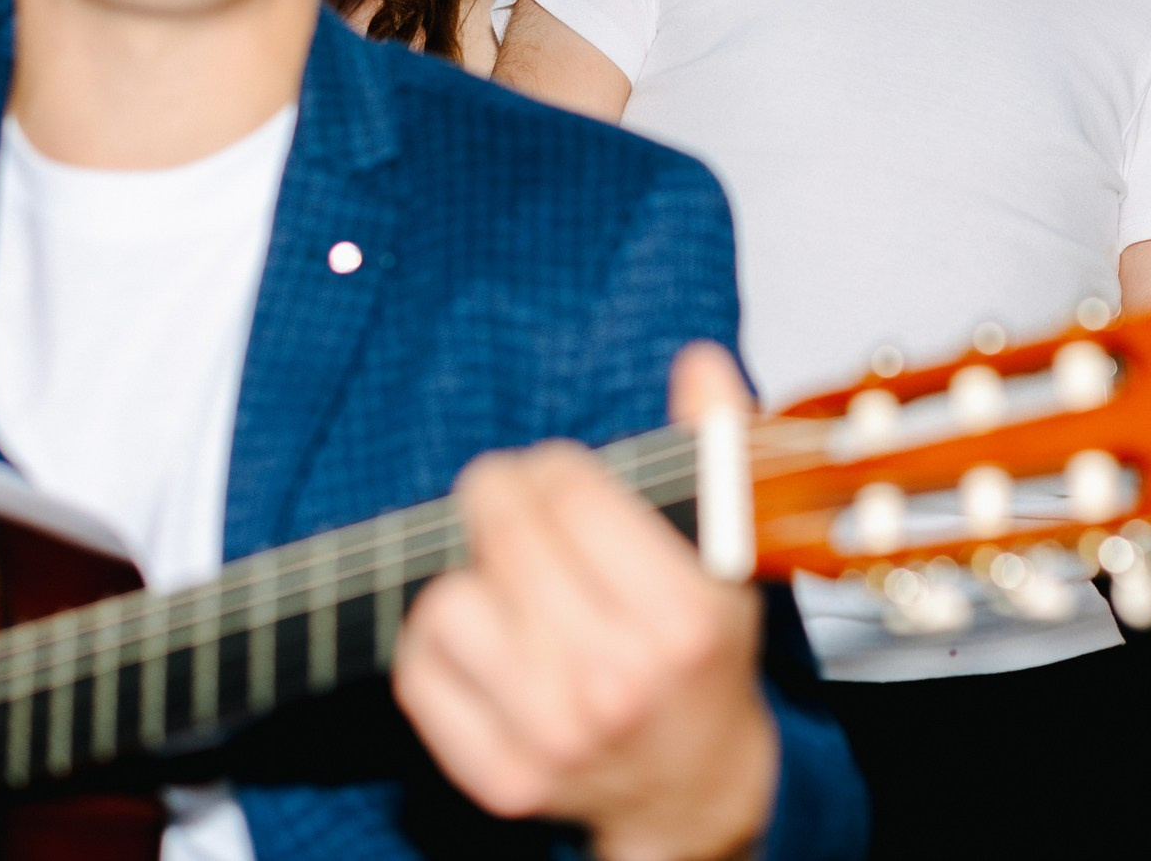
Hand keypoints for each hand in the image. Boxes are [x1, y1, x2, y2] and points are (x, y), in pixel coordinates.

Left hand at [393, 343, 775, 860]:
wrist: (694, 786)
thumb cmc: (705, 657)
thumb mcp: (731, 550)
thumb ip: (718, 447)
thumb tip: (698, 364)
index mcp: (683, 620)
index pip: (571, 491)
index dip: (557, 467)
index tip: (562, 476)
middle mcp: (616, 683)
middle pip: (503, 533)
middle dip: (502, 495)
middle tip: (513, 499)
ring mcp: (552, 736)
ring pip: (448, 600)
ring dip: (470, 576)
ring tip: (507, 580)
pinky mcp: (500, 776)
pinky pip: (419, 673)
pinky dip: (436, 643)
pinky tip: (482, 635)